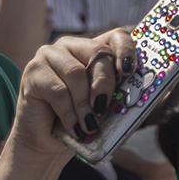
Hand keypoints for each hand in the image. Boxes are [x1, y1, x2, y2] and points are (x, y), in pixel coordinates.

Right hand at [15, 29, 137, 155]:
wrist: (45, 142)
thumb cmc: (78, 122)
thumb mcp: (103, 108)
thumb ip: (120, 97)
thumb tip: (145, 97)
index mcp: (92, 50)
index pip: (116, 37)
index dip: (126, 50)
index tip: (129, 71)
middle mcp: (70, 46)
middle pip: (97, 53)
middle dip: (105, 84)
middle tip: (104, 108)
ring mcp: (48, 55)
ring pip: (76, 73)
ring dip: (85, 104)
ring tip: (90, 126)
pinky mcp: (32, 72)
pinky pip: (58, 91)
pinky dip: (70, 114)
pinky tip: (75, 128)